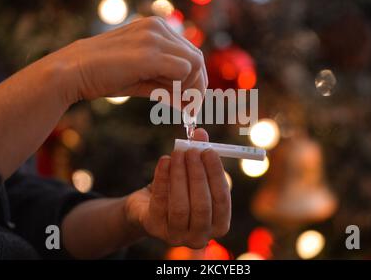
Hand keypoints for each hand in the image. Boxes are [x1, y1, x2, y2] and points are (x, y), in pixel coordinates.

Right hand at [66, 16, 207, 101]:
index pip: (190, 53)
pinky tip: (172, 100)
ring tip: (182, 107)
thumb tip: (188, 104)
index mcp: (156, 28)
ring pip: (194, 63)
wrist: (72, 71)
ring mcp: (154, 37)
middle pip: (197, 57)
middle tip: (193, 109)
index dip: (196, 80)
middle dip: (199, 86)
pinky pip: (183, 70)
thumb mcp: (141, 79)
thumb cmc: (104, 75)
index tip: (192, 101)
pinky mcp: (149, 53)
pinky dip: (183, 88)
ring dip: (192, 89)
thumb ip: (166, 87)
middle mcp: (158, 27)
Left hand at [125, 129, 230, 248]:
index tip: (209, 151)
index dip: (216, 174)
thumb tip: (200, 133)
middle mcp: (200, 236)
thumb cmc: (180, 189)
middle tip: (192, 150)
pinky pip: (160, 202)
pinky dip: (163, 179)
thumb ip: (200, 154)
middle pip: (202, 205)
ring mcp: (177, 236)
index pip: (222, 199)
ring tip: (177, 153)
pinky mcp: (154, 228)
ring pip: (180, 206)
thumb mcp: (193, 173)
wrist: (148, 206)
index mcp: (218, 224)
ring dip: (179, 176)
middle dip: (197, 174)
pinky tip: (164, 160)